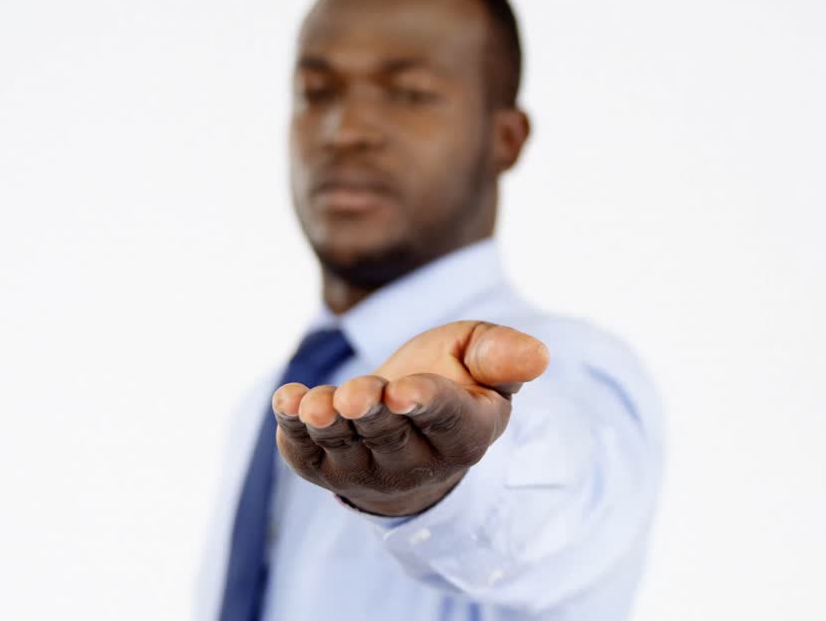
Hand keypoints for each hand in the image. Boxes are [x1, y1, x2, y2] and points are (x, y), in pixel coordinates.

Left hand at [272, 321, 548, 515]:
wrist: (404, 424)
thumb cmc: (449, 381)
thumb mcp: (478, 358)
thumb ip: (501, 354)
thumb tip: (539, 354)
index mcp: (464, 433)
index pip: (445, 419)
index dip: (425, 404)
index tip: (403, 391)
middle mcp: (416, 461)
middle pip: (389, 434)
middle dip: (371, 412)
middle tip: (357, 394)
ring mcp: (365, 471)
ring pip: (344, 446)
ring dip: (327, 423)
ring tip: (314, 405)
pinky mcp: (322, 468)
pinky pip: (304, 453)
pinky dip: (291, 429)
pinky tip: (286, 401)